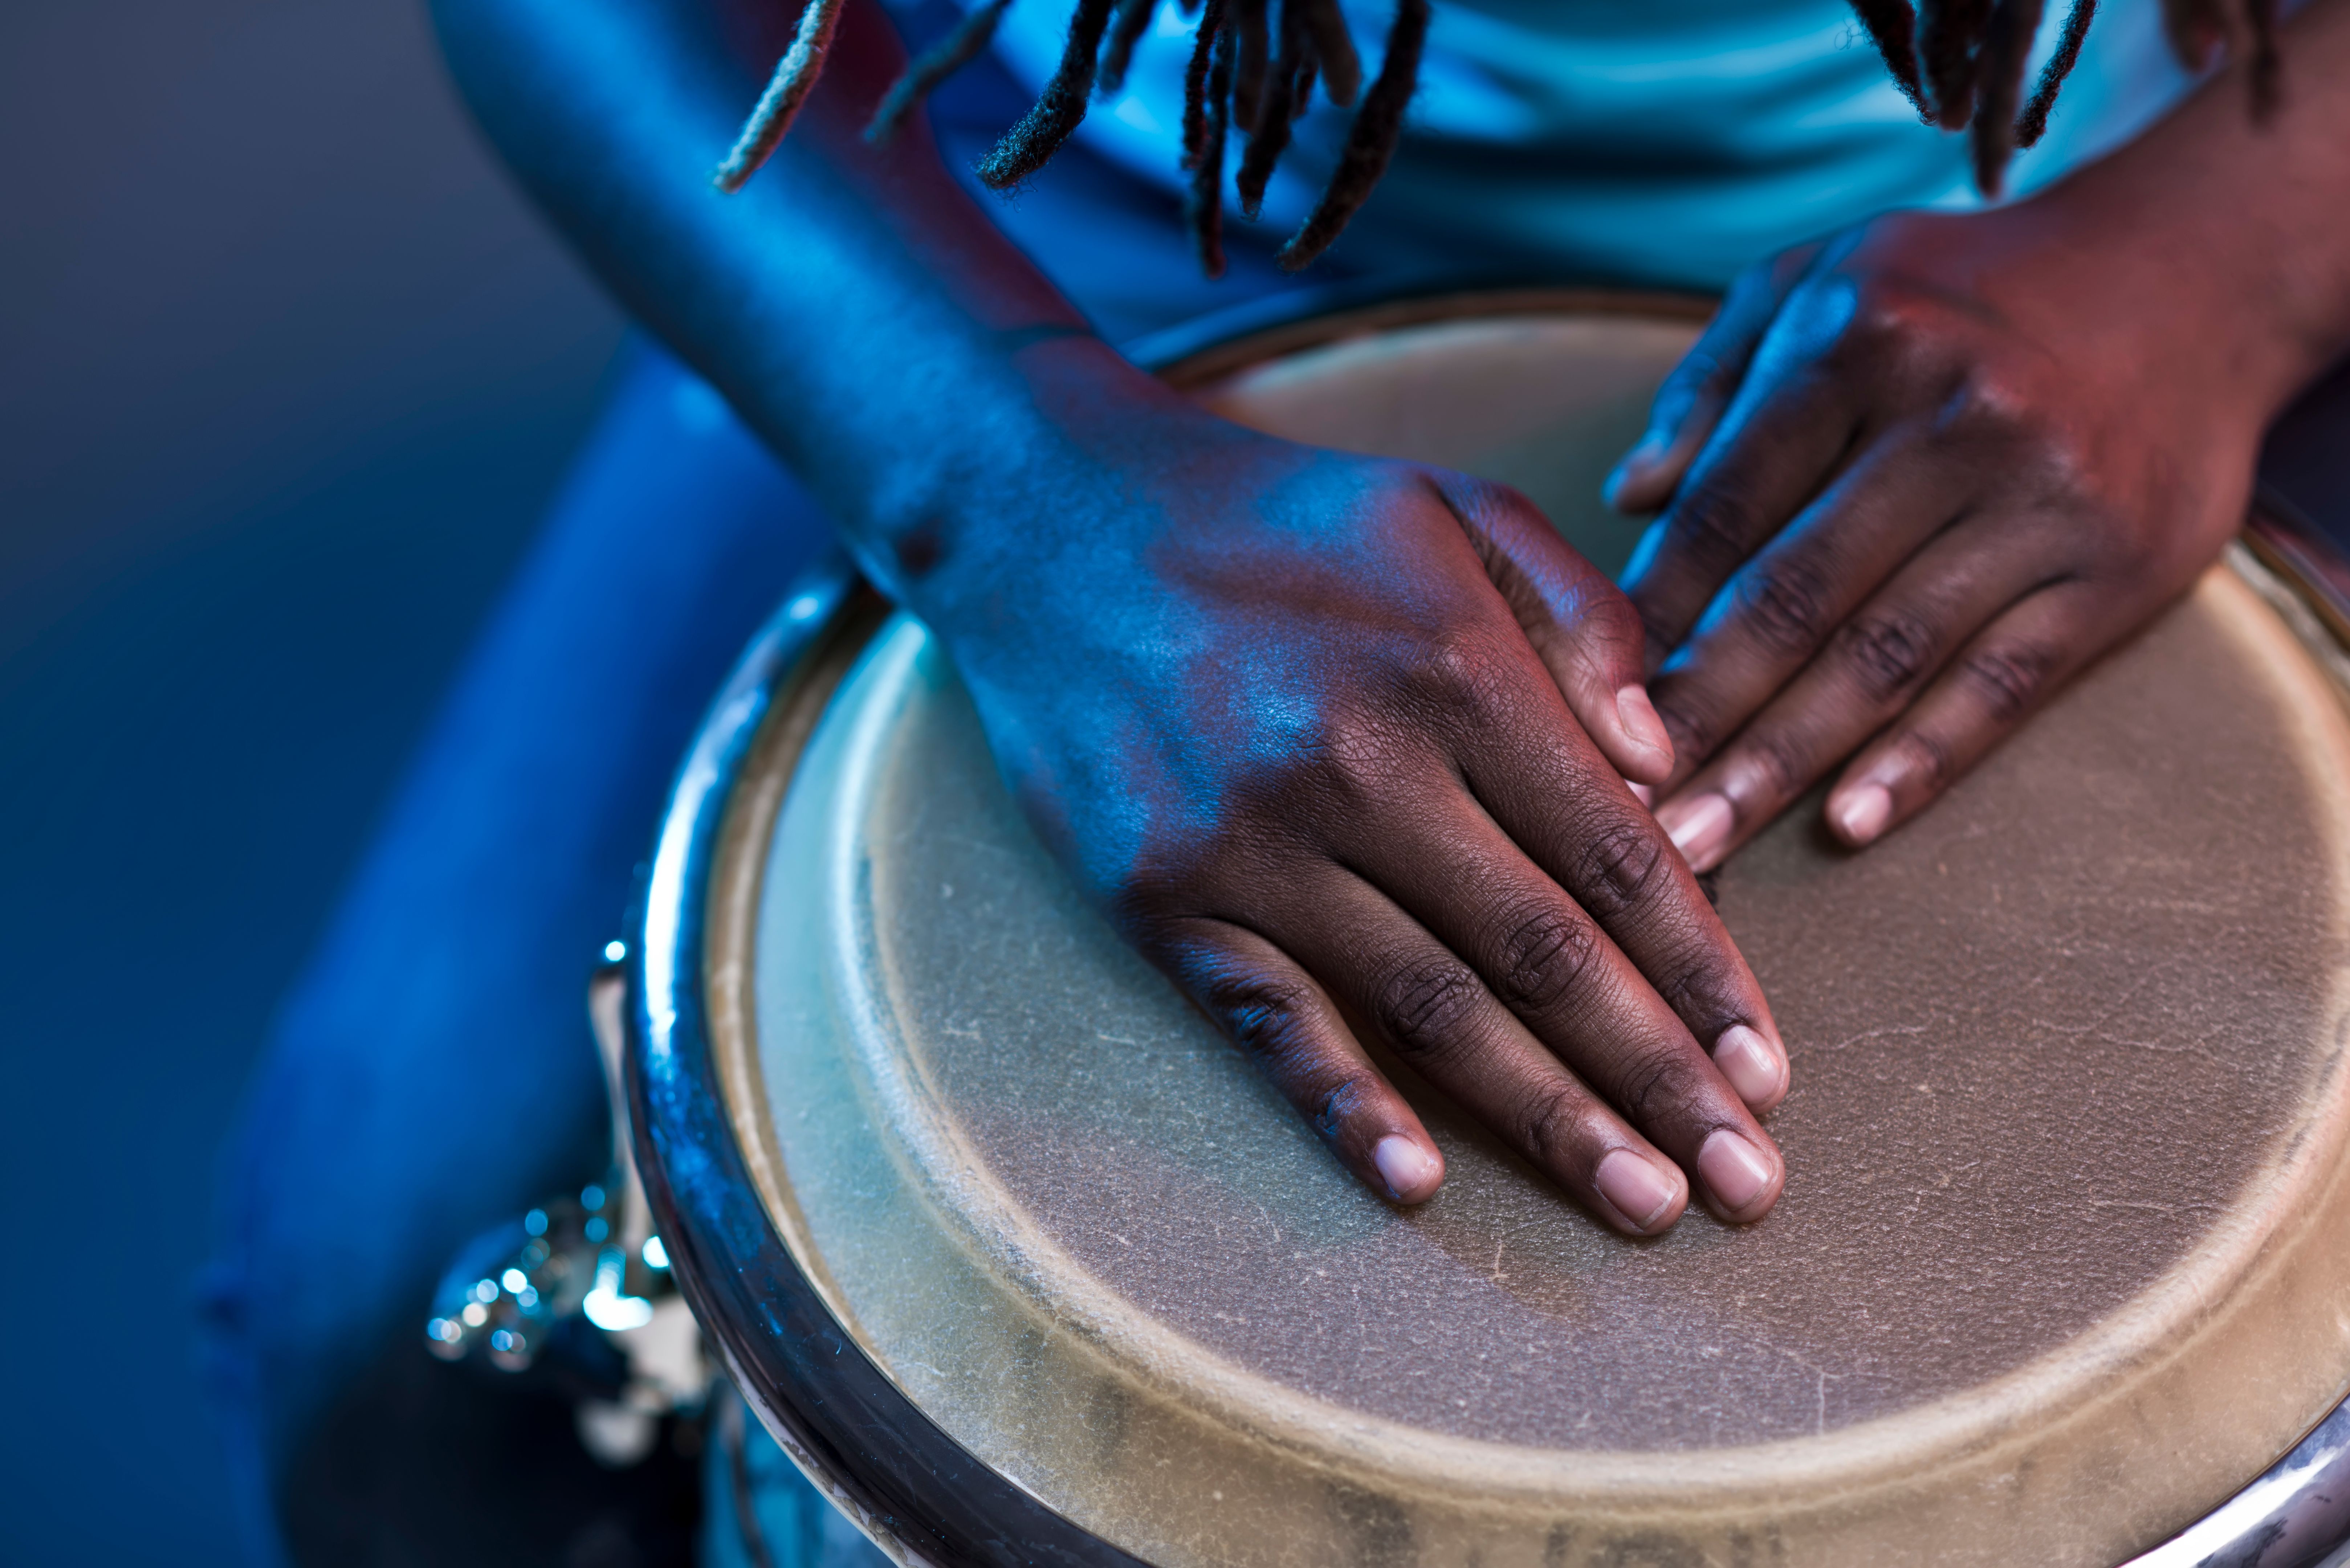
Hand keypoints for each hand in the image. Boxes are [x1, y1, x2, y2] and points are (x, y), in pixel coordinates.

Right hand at [924, 402, 1788, 1231]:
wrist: (1047, 523)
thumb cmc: (1275, 523)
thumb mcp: (1451, 509)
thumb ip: (1583, 615)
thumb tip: (1673, 765)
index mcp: (1455, 668)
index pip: (1617, 856)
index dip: (1704, 974)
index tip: (1767, 1071)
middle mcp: (1363, 765)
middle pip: (1545, 955)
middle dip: (1660, 1079)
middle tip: (1746, 1185)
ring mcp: (1254, 843)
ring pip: (1431, 1009)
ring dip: (1548, 1120)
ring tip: (1641, 1203)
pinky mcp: (1162, 896)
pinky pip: (1270, 1023)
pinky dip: (1344, 1108)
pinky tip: (1418, 1185)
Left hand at [1603, 203, 2279, 870]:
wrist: (2188, 270)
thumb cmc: (1963, 288)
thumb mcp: (1820, 280)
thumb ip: (1711, 384)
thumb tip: (1626, 495)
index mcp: (1858, 343)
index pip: (1724, 508)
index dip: (1648, 616)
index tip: (1585, 704)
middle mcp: (1953, 421)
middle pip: (1793, 598)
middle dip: (1697, 716)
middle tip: (1621, 812)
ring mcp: (2041, 502)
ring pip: (1884, 657)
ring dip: (1780, 764)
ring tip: (1700, 847)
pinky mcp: (2115, 569)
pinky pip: (2001, 683)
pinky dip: (1922, 760)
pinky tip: (1848, 825)